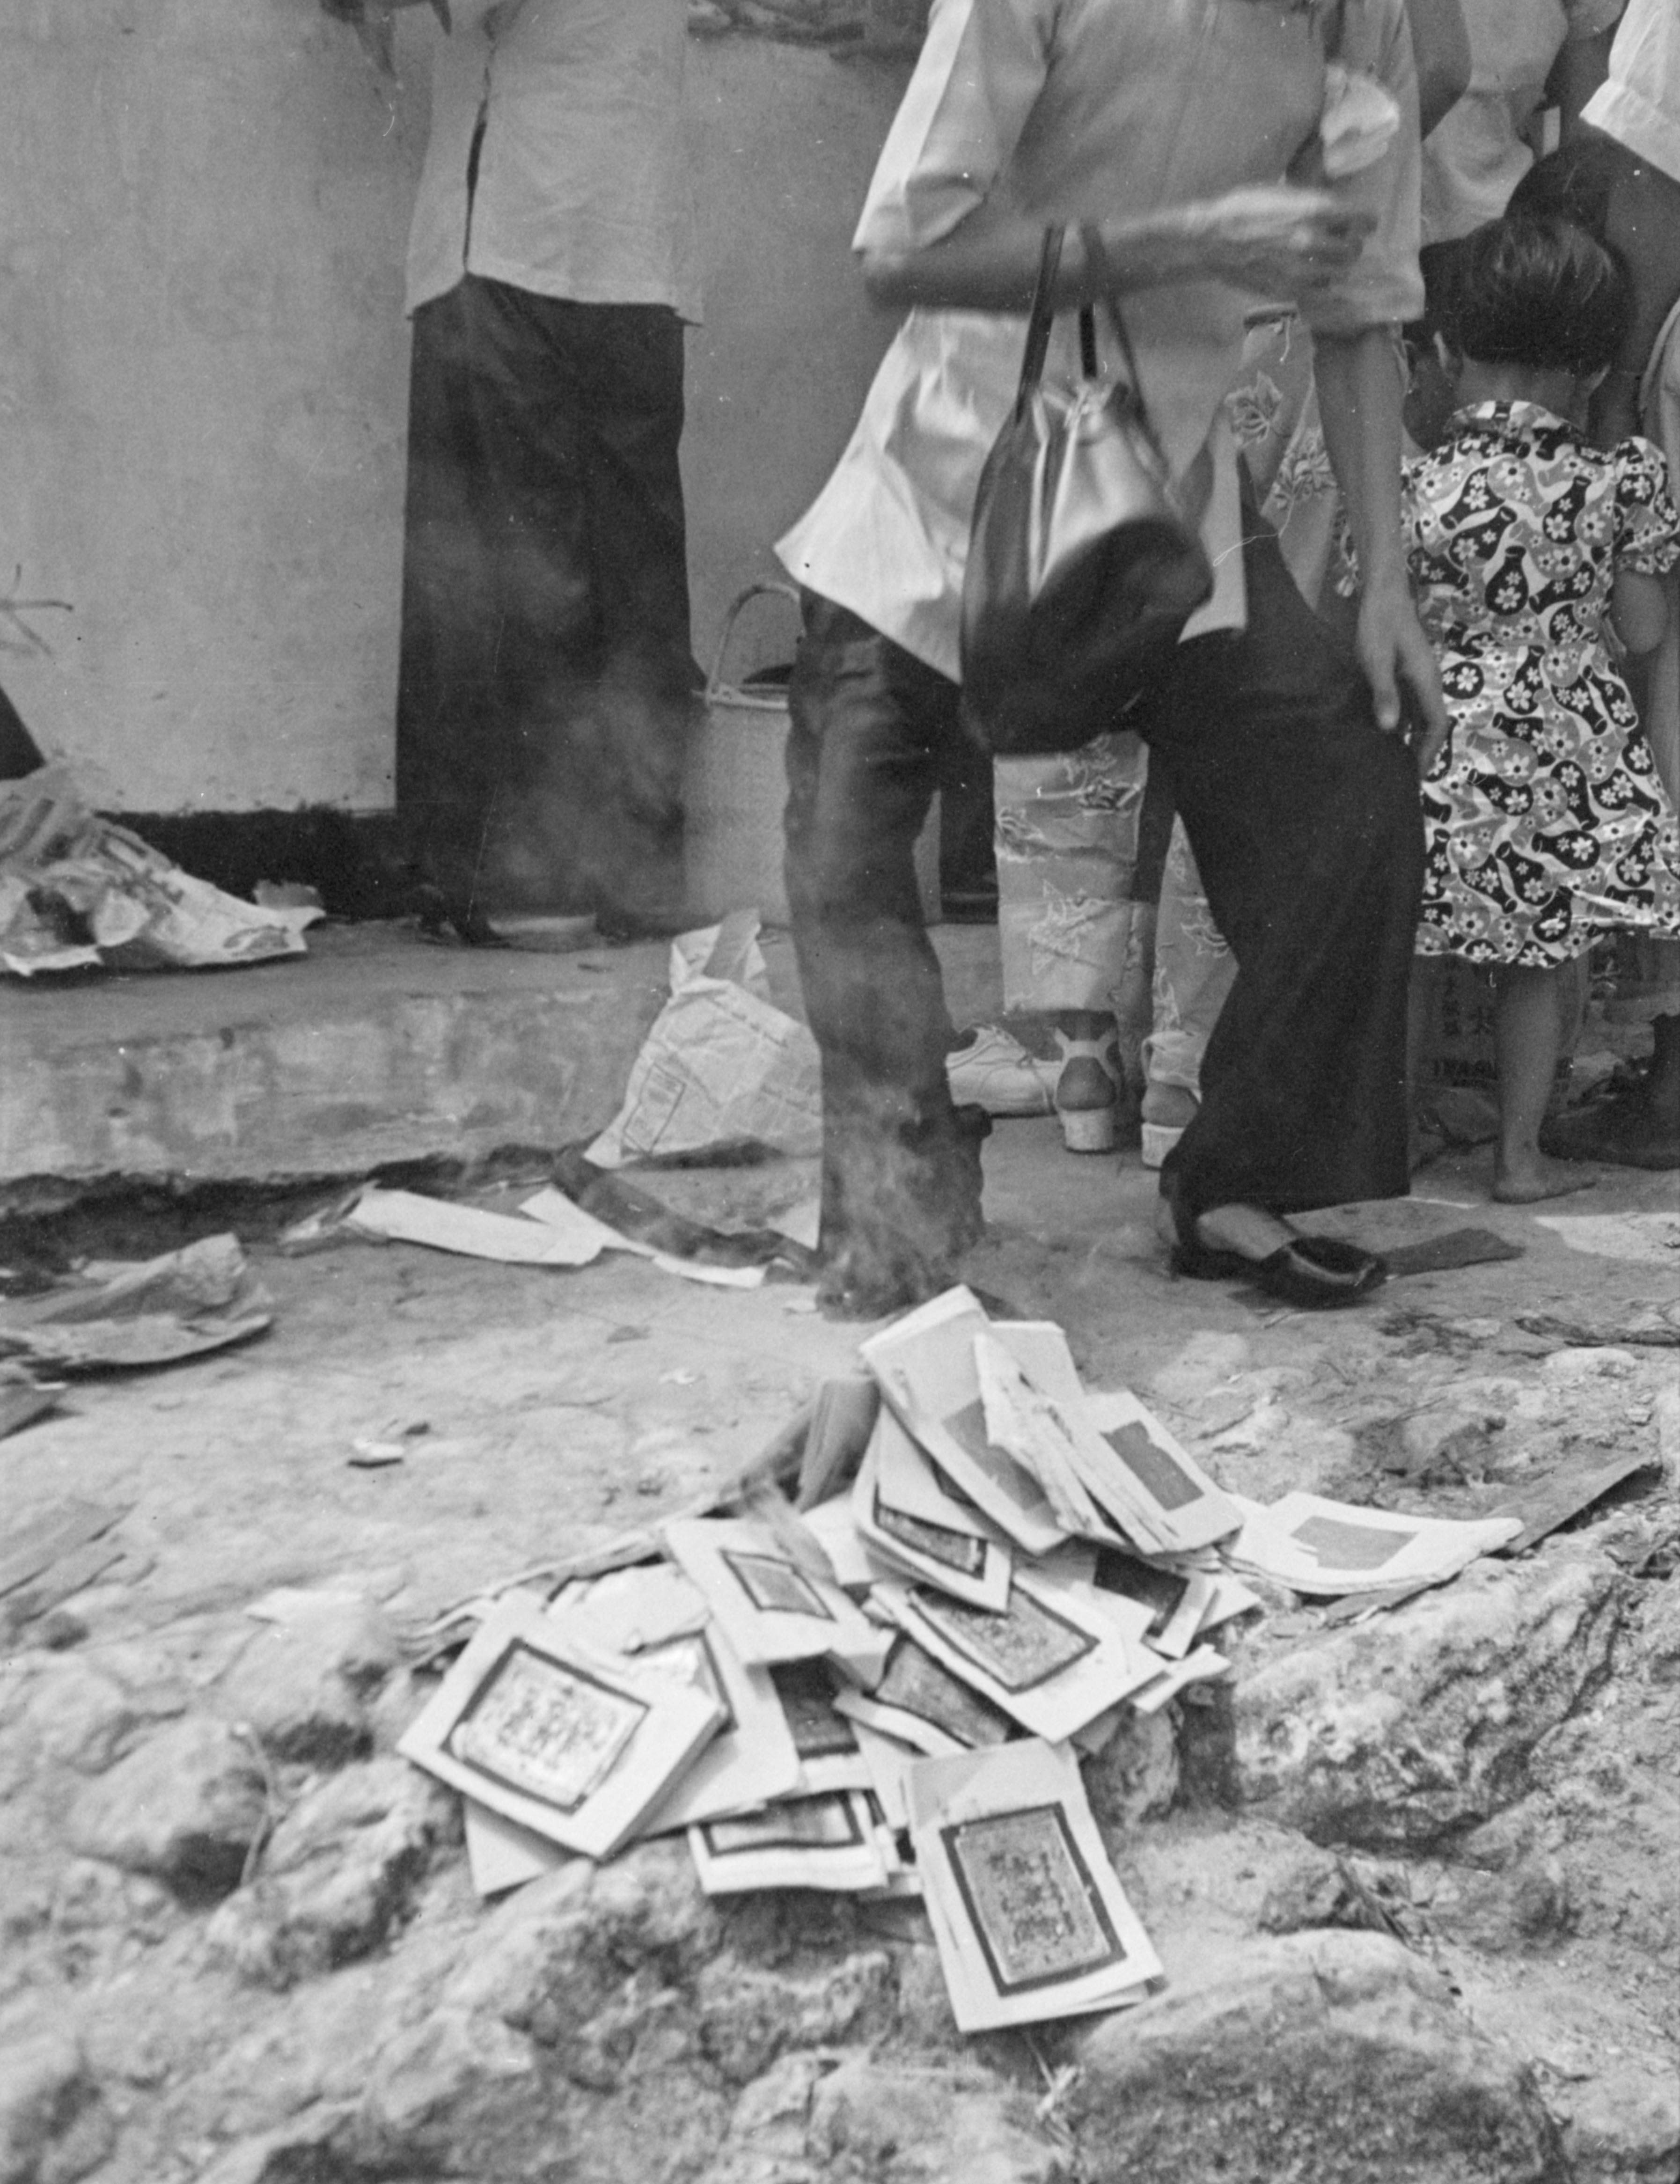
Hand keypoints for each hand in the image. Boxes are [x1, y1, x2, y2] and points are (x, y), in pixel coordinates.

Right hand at [1177, 186, 1376, 298]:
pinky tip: (1312, 278)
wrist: (1212, 241)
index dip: (1368, 220)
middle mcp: (1312, 242)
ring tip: (1328, 263)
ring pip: (1337, 275)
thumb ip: (1311, 202)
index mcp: (1314, 211)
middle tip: (1344, 244)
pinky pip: (1316, 292)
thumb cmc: (1243, 208)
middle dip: (1351, 246)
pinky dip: (1319, 285)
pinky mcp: (1287, 291)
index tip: (1367, 222)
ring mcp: (1299, 271)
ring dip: (1336, 268)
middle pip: (1352, 250)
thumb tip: (1333, 209)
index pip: (1361, 218)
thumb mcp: (1282, 192)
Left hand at [1356, 571, 1450, 772]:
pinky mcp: (1405, 673)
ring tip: (1390, 762)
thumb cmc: (1378, 625)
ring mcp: (1417, 677)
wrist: (1382, 594)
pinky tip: (1380, 734)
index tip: (1414, 774)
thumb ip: (1383, 693)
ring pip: (1418, 716)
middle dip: (1420, 750)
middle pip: (1430, 724)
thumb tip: (1388, 729)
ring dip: (1409, 738)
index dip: (1428, 751)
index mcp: (1426, 681)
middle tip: (1401, 777)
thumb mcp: (1376, 660)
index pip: (1436, 725)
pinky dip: (1399, 723)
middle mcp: (1427, 682)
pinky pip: (1407, 705)